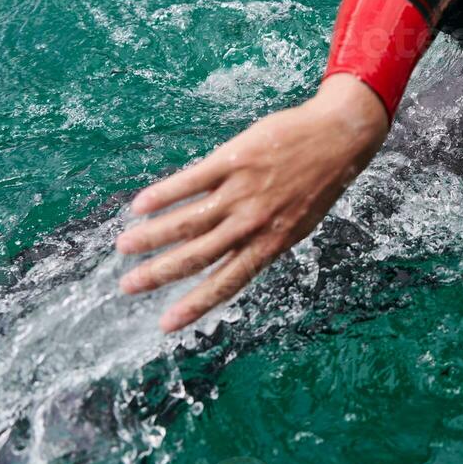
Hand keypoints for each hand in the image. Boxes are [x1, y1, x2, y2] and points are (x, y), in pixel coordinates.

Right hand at [116, 75, 388, 331]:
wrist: (339, 138)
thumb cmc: (317, 184)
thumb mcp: (296, 223)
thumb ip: (262, 242)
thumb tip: (225, 259)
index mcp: (270, 243)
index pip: (226, 282)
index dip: (195, 305)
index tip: (166, 325)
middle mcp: (253, 223)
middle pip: (197, 255)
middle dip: (159, 274)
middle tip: (127, 287)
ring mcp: (242, 191)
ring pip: (188, 220)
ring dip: (151, 235)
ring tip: (123, 246)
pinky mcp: (234, 160)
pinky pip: (192, 181)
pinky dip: (164, 194)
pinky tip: (140, 204)